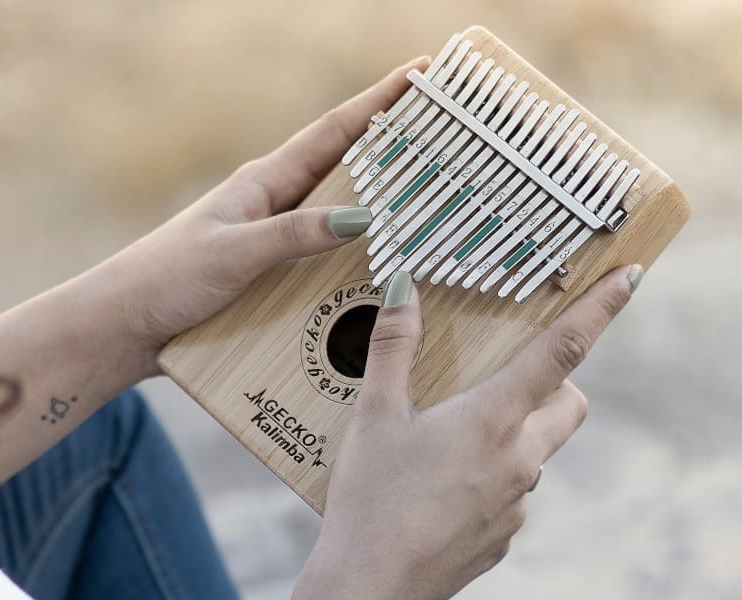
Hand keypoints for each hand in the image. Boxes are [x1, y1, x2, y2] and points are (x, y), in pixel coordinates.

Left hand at [100, 56, 430, 366]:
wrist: (122, 327)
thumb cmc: (164, 280)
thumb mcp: (232, 254)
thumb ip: (291, 236)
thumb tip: (363, 216)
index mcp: (263, 183)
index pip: (333, 132)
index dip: (379, 100)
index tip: (422, 70)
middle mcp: (272, 204)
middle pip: (345, 167)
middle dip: (394, 147)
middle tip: (447, 134)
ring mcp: (271, 238)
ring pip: (338, 215)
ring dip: (381, 207)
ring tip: (432, 202)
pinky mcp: (266, 274)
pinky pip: (322, 258)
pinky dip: (354, 258)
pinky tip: (380, 274)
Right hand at [293, 265, 641, 599]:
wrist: (369, 587)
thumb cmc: (370, 500)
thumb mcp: (373, 415)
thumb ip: (393, 346)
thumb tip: (403, 289)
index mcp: (492, 419)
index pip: (561, 351)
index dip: (599, 309)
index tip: (629, 279)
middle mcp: (519, 459)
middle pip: (568, 404)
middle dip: (553, 382)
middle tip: (503, 376)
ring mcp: (516, 503)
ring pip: (538, 450)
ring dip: (513, 432)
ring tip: (448, 438)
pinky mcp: (502, 535)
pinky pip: (513, 491)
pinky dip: (490, 476)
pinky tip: (438, 485)